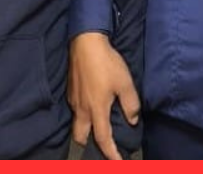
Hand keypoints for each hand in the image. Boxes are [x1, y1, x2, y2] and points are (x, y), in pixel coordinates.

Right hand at [68, 32, 138, 159]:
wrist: (85, 41)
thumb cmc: (106, 63)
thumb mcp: (125, 84)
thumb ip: (131, 105)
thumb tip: (132, 120)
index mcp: (97, 110)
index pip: (103, 139)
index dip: (111, 153)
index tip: (118, 162)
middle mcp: (82, 109)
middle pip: (80, 136)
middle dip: (90, 144)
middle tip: (102, 144)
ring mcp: (73, 99)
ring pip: (77, 123)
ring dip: (85, 129)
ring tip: (97, 125)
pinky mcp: (70, 89)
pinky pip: (75, 109)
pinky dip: (82, 114)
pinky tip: (91, 105)